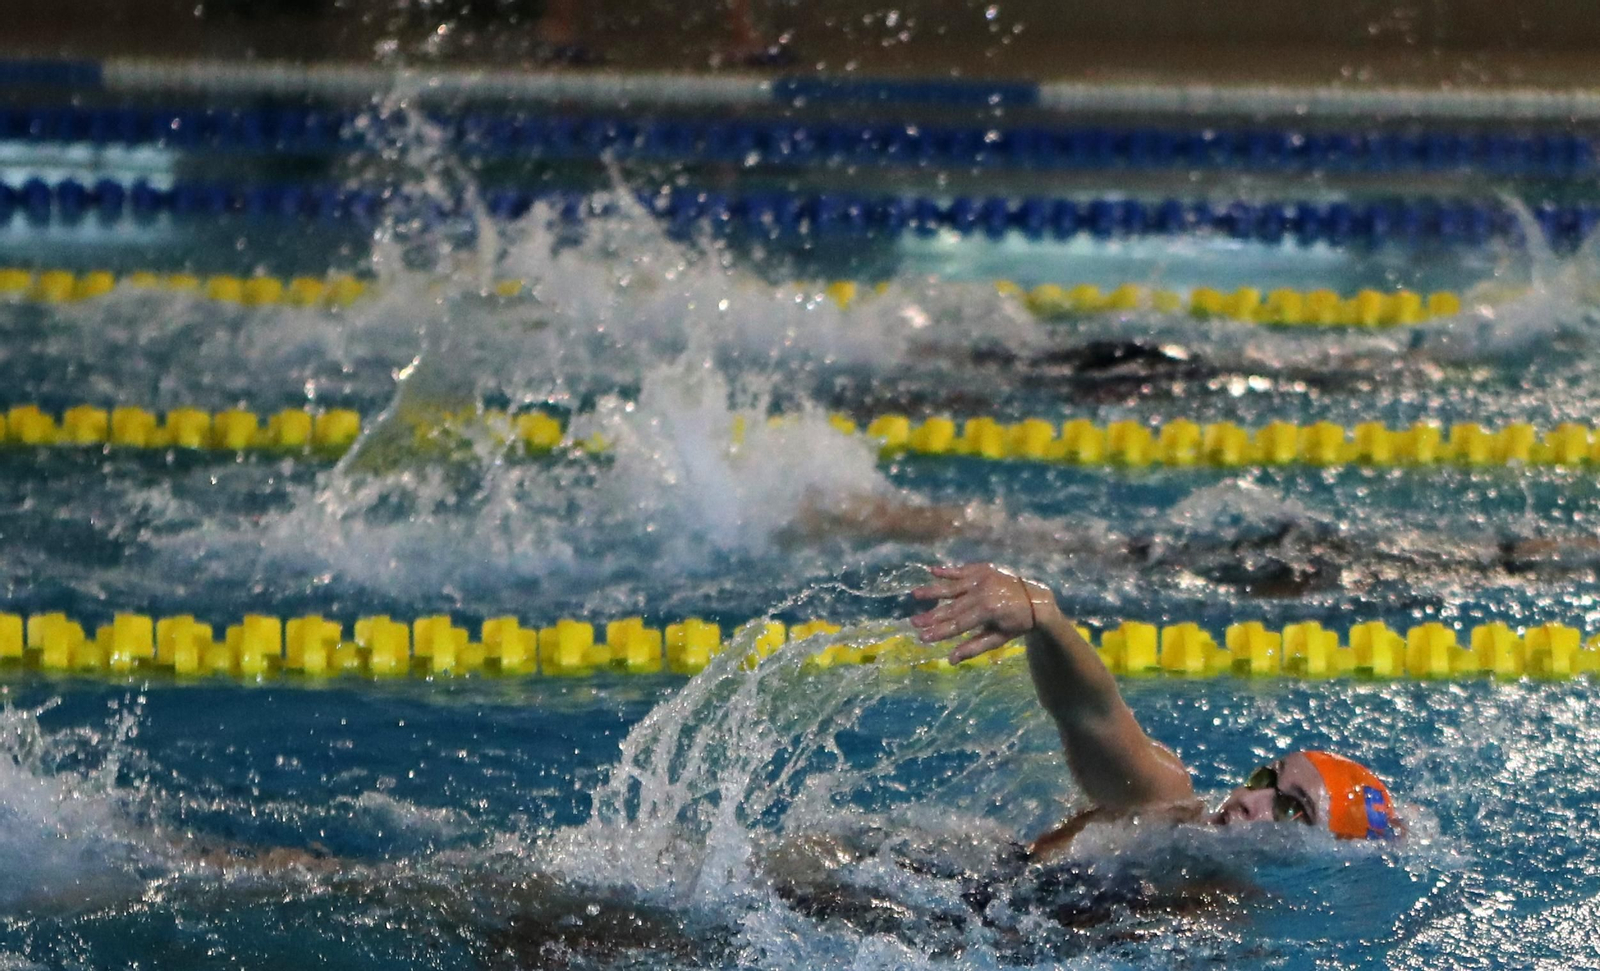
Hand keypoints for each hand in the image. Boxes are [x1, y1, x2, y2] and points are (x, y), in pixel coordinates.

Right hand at [909, 563, 1053, 662]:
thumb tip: (951, 660)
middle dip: (932, 616)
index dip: (939, 632)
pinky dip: (947, 571)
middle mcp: (983, 592)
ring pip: (953, 587)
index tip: (922, 637)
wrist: (1037, 598)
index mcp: (988, 611)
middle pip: (952, 607)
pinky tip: (932, 570)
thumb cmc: (1017, 623)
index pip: (958, 624)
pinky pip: (962, 570)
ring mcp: (983, 578)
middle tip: (913, 622)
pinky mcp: (983, 569)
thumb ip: (974, 647)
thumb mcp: (998, 638)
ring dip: (933, 591)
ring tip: (915, 595)